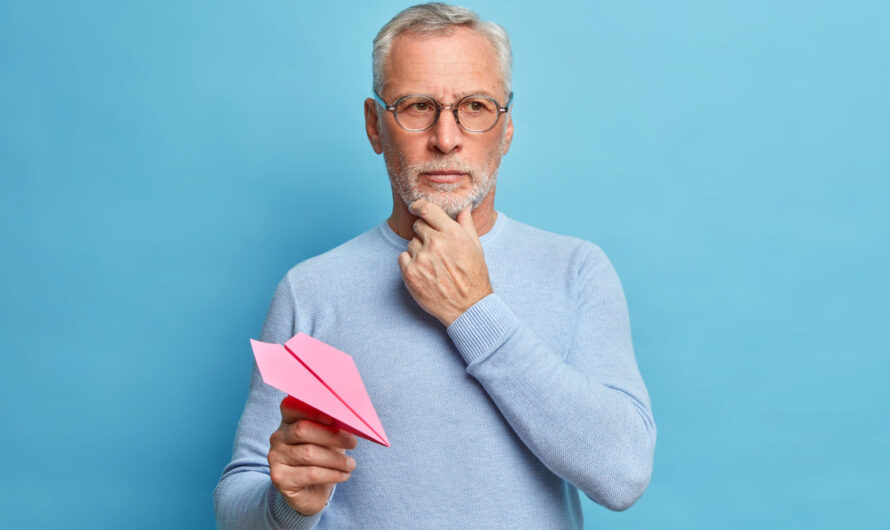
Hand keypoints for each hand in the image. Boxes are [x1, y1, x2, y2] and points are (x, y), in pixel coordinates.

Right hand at [268, 396, 357, 515]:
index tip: (333, 415)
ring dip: (336, 459)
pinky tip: (344, 475)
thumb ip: (333, 428)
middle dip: (332, 436)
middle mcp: (278, 437)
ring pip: (308, 453)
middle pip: (303, 430)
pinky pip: (310, 474)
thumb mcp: (328, 440)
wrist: (310, 493)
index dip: (310, 409)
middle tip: (353, 442)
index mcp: (288, 421)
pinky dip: (332, 474)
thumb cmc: (322, 459)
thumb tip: (350, 420)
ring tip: (351, 464)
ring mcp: (276, 458)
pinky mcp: (280, 478)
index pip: (291, 407)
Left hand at [397, 200, 492, 325]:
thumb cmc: (473, 276)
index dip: (418, 205)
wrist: (467, 306)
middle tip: (436, 248)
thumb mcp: (475, 247)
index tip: (415, 207)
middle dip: (425, 233)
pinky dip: (410, 262)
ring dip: (419, 250)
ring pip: (411, 243)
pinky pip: (402, 257)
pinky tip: (424, 271)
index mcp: (452, 234)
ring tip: (433, 264)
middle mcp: (436, 243)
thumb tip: (464, 206)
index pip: (427, 209)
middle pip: (418, 226)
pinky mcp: (410, 273)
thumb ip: (466, 224)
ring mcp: (421, 258)